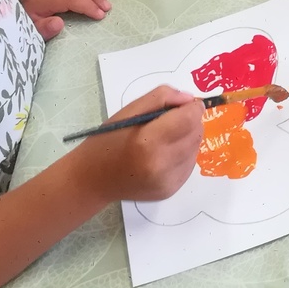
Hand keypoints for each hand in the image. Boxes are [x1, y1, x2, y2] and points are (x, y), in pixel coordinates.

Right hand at [73, 86, 203, 203]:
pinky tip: (163, 154)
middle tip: (169, 121)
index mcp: (149, 142)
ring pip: (195, 148)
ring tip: (164, 139)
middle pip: (196, 133)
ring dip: (187, 138)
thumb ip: (163, 97)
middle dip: (189, 122)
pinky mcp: (170, 190)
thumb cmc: (108, 141)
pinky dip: (183, 155)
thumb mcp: (130, 110)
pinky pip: (189, 164)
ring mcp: (167, 181)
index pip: (190, 118)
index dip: (191, 107)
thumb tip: (190, 100)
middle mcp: (161, 165)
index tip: (181, 106)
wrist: (92, 180)